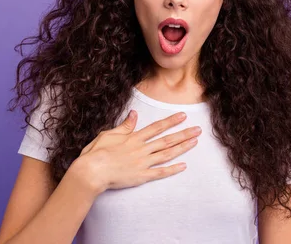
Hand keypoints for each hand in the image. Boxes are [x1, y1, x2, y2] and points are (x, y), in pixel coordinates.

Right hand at [70, 110, 201, 193]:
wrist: (92, 171)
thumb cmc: (97, 152)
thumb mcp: (109, 134)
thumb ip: (125, 126)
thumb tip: (134, 114)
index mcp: (134, 138)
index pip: (156, 127)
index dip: (171, 121)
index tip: (183, 116)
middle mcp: (141, 149)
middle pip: (167, 140)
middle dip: (183, 134)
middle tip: (198, 129)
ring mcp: (143, 162)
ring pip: (167, 154)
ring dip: (182, 148)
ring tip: (194, 142)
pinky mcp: (141, 176)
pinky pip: (160, 172)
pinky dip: (172, 169)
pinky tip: (183, 166)